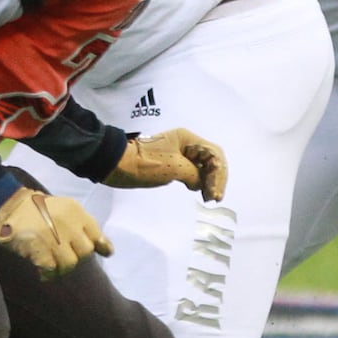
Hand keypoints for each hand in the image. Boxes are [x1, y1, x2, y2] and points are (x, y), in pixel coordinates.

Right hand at [0, 186, 112, 279]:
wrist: (5, 204)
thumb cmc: (33, 208)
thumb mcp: (61, 208)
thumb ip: (79, 224)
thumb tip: (103, 247)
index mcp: (74, 211)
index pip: (96, 233)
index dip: (101, 245)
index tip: (104, 252)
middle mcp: (68, 223)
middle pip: (85, 252)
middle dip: (76, 256)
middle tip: (62, 256)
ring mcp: (54, 236)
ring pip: (70, 264)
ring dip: (61, 268)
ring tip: (51, 265)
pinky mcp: (40, 248)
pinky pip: (52, 269)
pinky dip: (48, 273)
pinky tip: (41, 271)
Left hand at [103, 129, 227, 201]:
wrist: (119, 165)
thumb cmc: (146, 163)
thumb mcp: (174, 168)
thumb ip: (195, 174)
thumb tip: (200, 183)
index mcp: (187, 139)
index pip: (214, 154)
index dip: (218, 174)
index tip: (213, 193)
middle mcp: (187, 144)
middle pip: (212, 160)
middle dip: (216, 178)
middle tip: (214, 198)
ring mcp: (181, 154)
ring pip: (204, 167)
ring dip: (209, 181)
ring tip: (209, 198)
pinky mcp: (174, 164)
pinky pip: (194, 171)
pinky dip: (200, 182)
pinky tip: (200, 192)